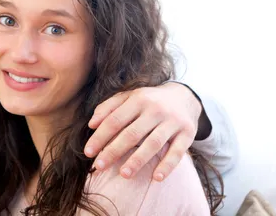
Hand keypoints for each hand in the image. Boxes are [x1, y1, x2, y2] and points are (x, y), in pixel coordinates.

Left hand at [84, 83, 202, 180]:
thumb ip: (108, 107)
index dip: (100, 136)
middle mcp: (155, 109)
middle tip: (99, 166)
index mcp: (138, 99)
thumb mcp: (129, 97)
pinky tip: (156, 178)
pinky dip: (167, 165)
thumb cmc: (149, 101)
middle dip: (114, 151)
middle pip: (132, 133)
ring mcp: (172, 122)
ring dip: (138, 160)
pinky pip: (177, 152)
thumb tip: (91, 124)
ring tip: (124, 174)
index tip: (88, 152)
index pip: (115, 120)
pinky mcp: (188, 133)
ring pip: (153, 143)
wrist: (184, 96)